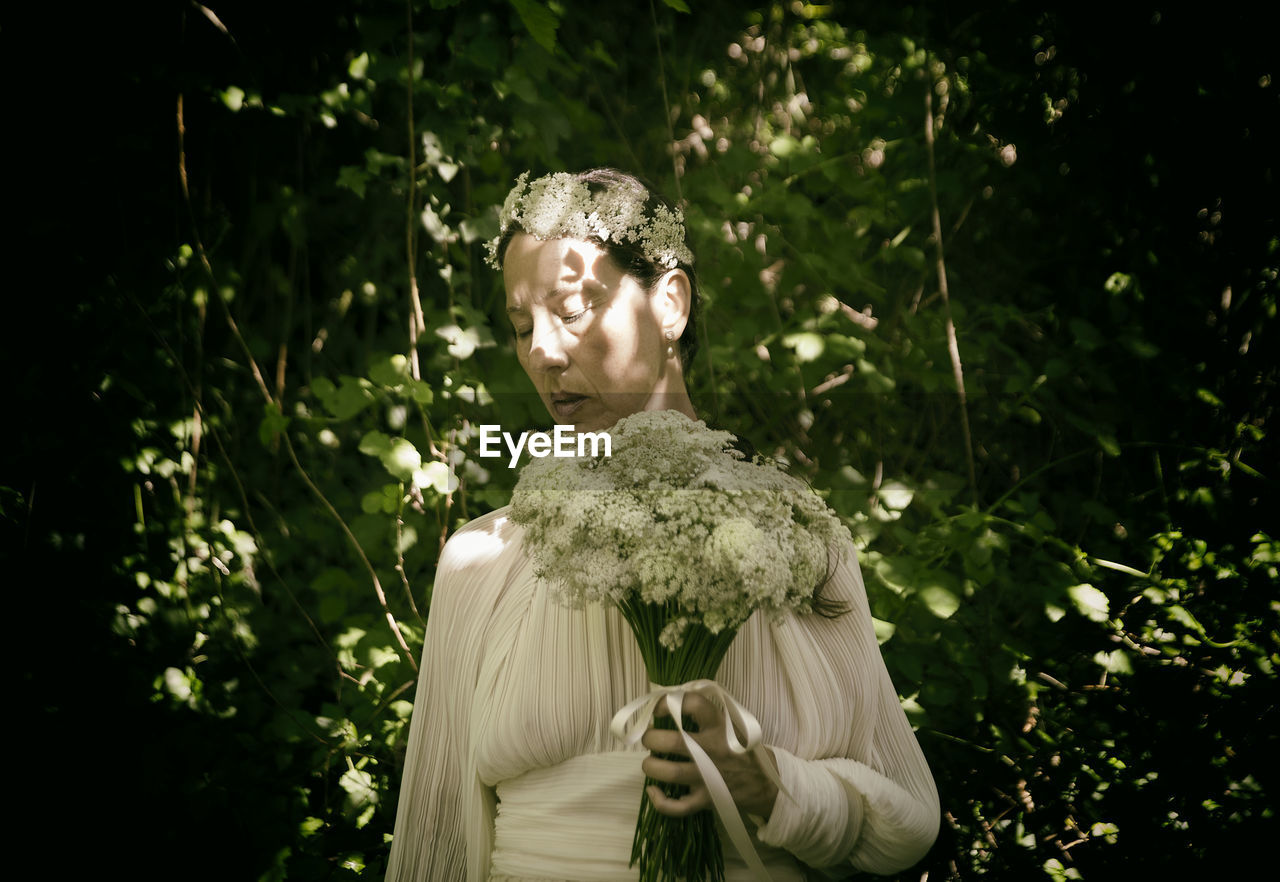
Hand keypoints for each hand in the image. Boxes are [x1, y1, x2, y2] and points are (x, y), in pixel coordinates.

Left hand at [639, 691, 779, 819]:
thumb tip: (667, 702)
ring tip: (649, 763)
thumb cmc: (741, 748)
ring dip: (651, 767)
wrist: (765, 782)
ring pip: (671, 772)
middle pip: (673, 742)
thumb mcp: (731, 723)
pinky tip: (653, 791)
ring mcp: (709, 776)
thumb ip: (704, 714)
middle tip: (650, 739)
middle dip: (651, 739)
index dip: (666, 703)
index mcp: (718, 725)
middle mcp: (712, 749)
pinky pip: (678, 806)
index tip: (656, 710)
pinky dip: (660, 801)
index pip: (691, 704)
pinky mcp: (707, 799)